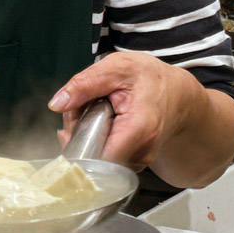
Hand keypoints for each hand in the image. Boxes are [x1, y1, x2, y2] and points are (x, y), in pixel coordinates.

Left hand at [47, 52, 202, 172]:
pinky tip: (102, 123)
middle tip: (82, 107)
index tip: (73, 119)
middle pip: (92, 156)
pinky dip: (95, 142)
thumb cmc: (150, 79)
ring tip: (95, 112)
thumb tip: (57, 104)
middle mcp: (141, 152)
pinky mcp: (132, 164)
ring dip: (85, 137)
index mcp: (139, 128)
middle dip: (77, 134)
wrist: (177, 95)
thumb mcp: (117, 68)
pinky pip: (103, 158)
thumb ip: (86, 83)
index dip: (76, 140)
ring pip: (95, 159)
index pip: (97, 155)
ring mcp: (138, 161)